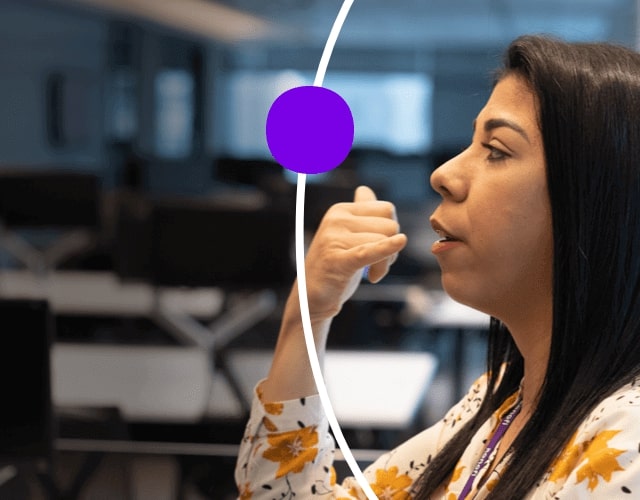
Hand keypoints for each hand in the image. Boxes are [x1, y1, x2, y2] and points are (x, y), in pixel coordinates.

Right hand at [303, 185, 407, 321]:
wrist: (311, 297)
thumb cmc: (335, 265)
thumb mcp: (346, 235)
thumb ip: (359, 213)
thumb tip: (364, 190)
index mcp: (340, 210)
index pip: (386, 209)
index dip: (391, 231)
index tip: (381, 248)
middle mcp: (335, 219)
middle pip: (389, 225)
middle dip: (392, 248)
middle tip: (378, 264)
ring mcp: (334, 239)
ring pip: (384, 240)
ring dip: (386, 262)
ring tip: (373, 273)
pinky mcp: (337, 260)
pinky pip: (369, 250)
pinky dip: (387, 249)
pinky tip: (398, 244)